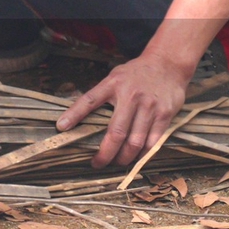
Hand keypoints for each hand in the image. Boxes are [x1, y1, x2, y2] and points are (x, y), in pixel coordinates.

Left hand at [56, 51, 191, 165]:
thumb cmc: (136, 74)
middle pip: (116, 132)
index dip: (74, 114)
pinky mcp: (164, 115)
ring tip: (116, 163)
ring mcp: (149, 106)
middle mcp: (130, 96)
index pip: (89, 100)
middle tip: (97, 163)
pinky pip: (153, 141)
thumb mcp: (115, 77)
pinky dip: (143, 154)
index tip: (61, 127)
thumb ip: (102, 94)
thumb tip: (80, 115)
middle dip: (105, 153)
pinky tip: (136, 159)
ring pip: (135, 141)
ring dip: (124, 157)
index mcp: (112, 84)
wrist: (167, 65)